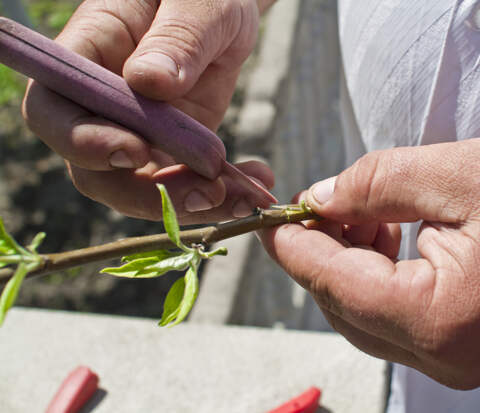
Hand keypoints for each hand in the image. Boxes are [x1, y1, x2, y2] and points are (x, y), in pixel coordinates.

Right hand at [22, 0, 275, 222]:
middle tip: (210, 192)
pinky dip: (219, 195)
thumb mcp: (199, 2)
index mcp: (88, 55)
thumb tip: (149, 82)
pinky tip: (254, 185)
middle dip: (151, 193)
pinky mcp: (171, 149)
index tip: (138, 152)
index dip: (84, 142)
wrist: (224, 8)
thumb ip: (177, 38)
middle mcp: (103, 104)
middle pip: (96, 170)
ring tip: (246, 197)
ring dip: (192, 204)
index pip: (54, 112)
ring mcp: (136, 132)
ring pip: (143, 190)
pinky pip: (183, 185)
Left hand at [259, 138, 479, 388]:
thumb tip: (319, 198)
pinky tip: (384, 237)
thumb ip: (376, 183)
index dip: (294, 248)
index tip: (269, 218)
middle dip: (320, 252)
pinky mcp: (456, 351)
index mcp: (440, 319)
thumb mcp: (460, 173)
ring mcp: (450, 362)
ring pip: (361, 314)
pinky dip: (373, 278)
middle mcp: (441, 357)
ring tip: (362, 212)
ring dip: (346, 262)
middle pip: (343, 305)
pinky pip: (390, 318)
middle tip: (316, 203)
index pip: (337, 285)